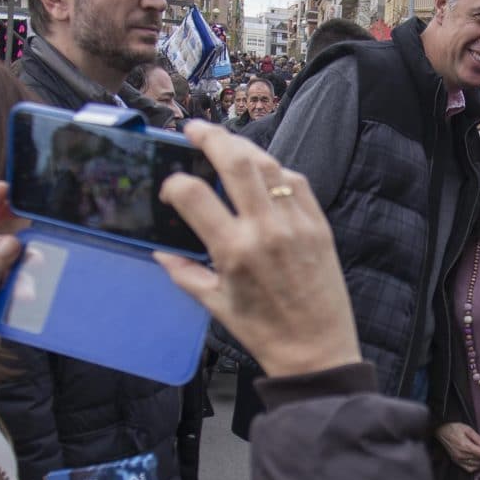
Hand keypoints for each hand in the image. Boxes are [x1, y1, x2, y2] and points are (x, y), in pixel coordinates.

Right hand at [154, 122, 360, 378]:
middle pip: (235, 161)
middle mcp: (265, 230)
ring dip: (243, 147)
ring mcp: (296, 223)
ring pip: (268, 164)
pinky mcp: (319, 224)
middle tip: (195, 129)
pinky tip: (262, 171)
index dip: (174, 184)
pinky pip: (295, 182)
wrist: (316, 350)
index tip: (171, 188)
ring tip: (226, 143)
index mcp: (233, 251)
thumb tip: (160, 252)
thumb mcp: (215, 305)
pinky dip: (275, 170)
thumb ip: (184, 273)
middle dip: (210, 137)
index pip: (193, 195)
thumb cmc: (263, 331)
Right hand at [436, 421, 479, 472]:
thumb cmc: (454, 428)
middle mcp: (462, 455)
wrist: (441, 431)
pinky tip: (475, 458)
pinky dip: (475, 465)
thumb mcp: (468, 429)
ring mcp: (458, 460)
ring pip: (476, 465)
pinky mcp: (456, 462)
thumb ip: (478, 438)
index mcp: (465, 446)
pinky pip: (469, 469)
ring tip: (479, 451)